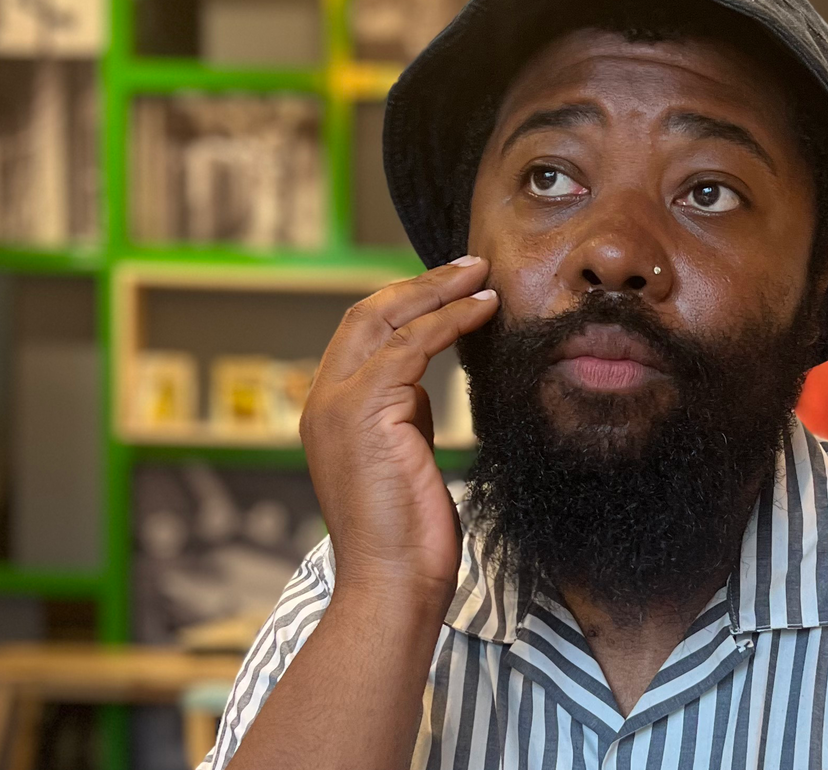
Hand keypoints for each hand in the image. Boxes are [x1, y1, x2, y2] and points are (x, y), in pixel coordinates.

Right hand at [299, 257, 497, 609]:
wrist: (392, 584)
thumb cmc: (406, 534)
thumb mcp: (402, 457)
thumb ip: (402, 414)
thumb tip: (422, 382)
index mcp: (329, 410)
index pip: (362, 334)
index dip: (408, 303)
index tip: (453, 286)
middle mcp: (322, 400)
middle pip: (367, 313)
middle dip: (422, 284)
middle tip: (470, 265)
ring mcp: (335, 404)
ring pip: (385, 320)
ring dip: (439, 292)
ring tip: (482, 276)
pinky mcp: (362, 411)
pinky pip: (410, 346)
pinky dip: (448, 321)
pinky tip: (481, 310)